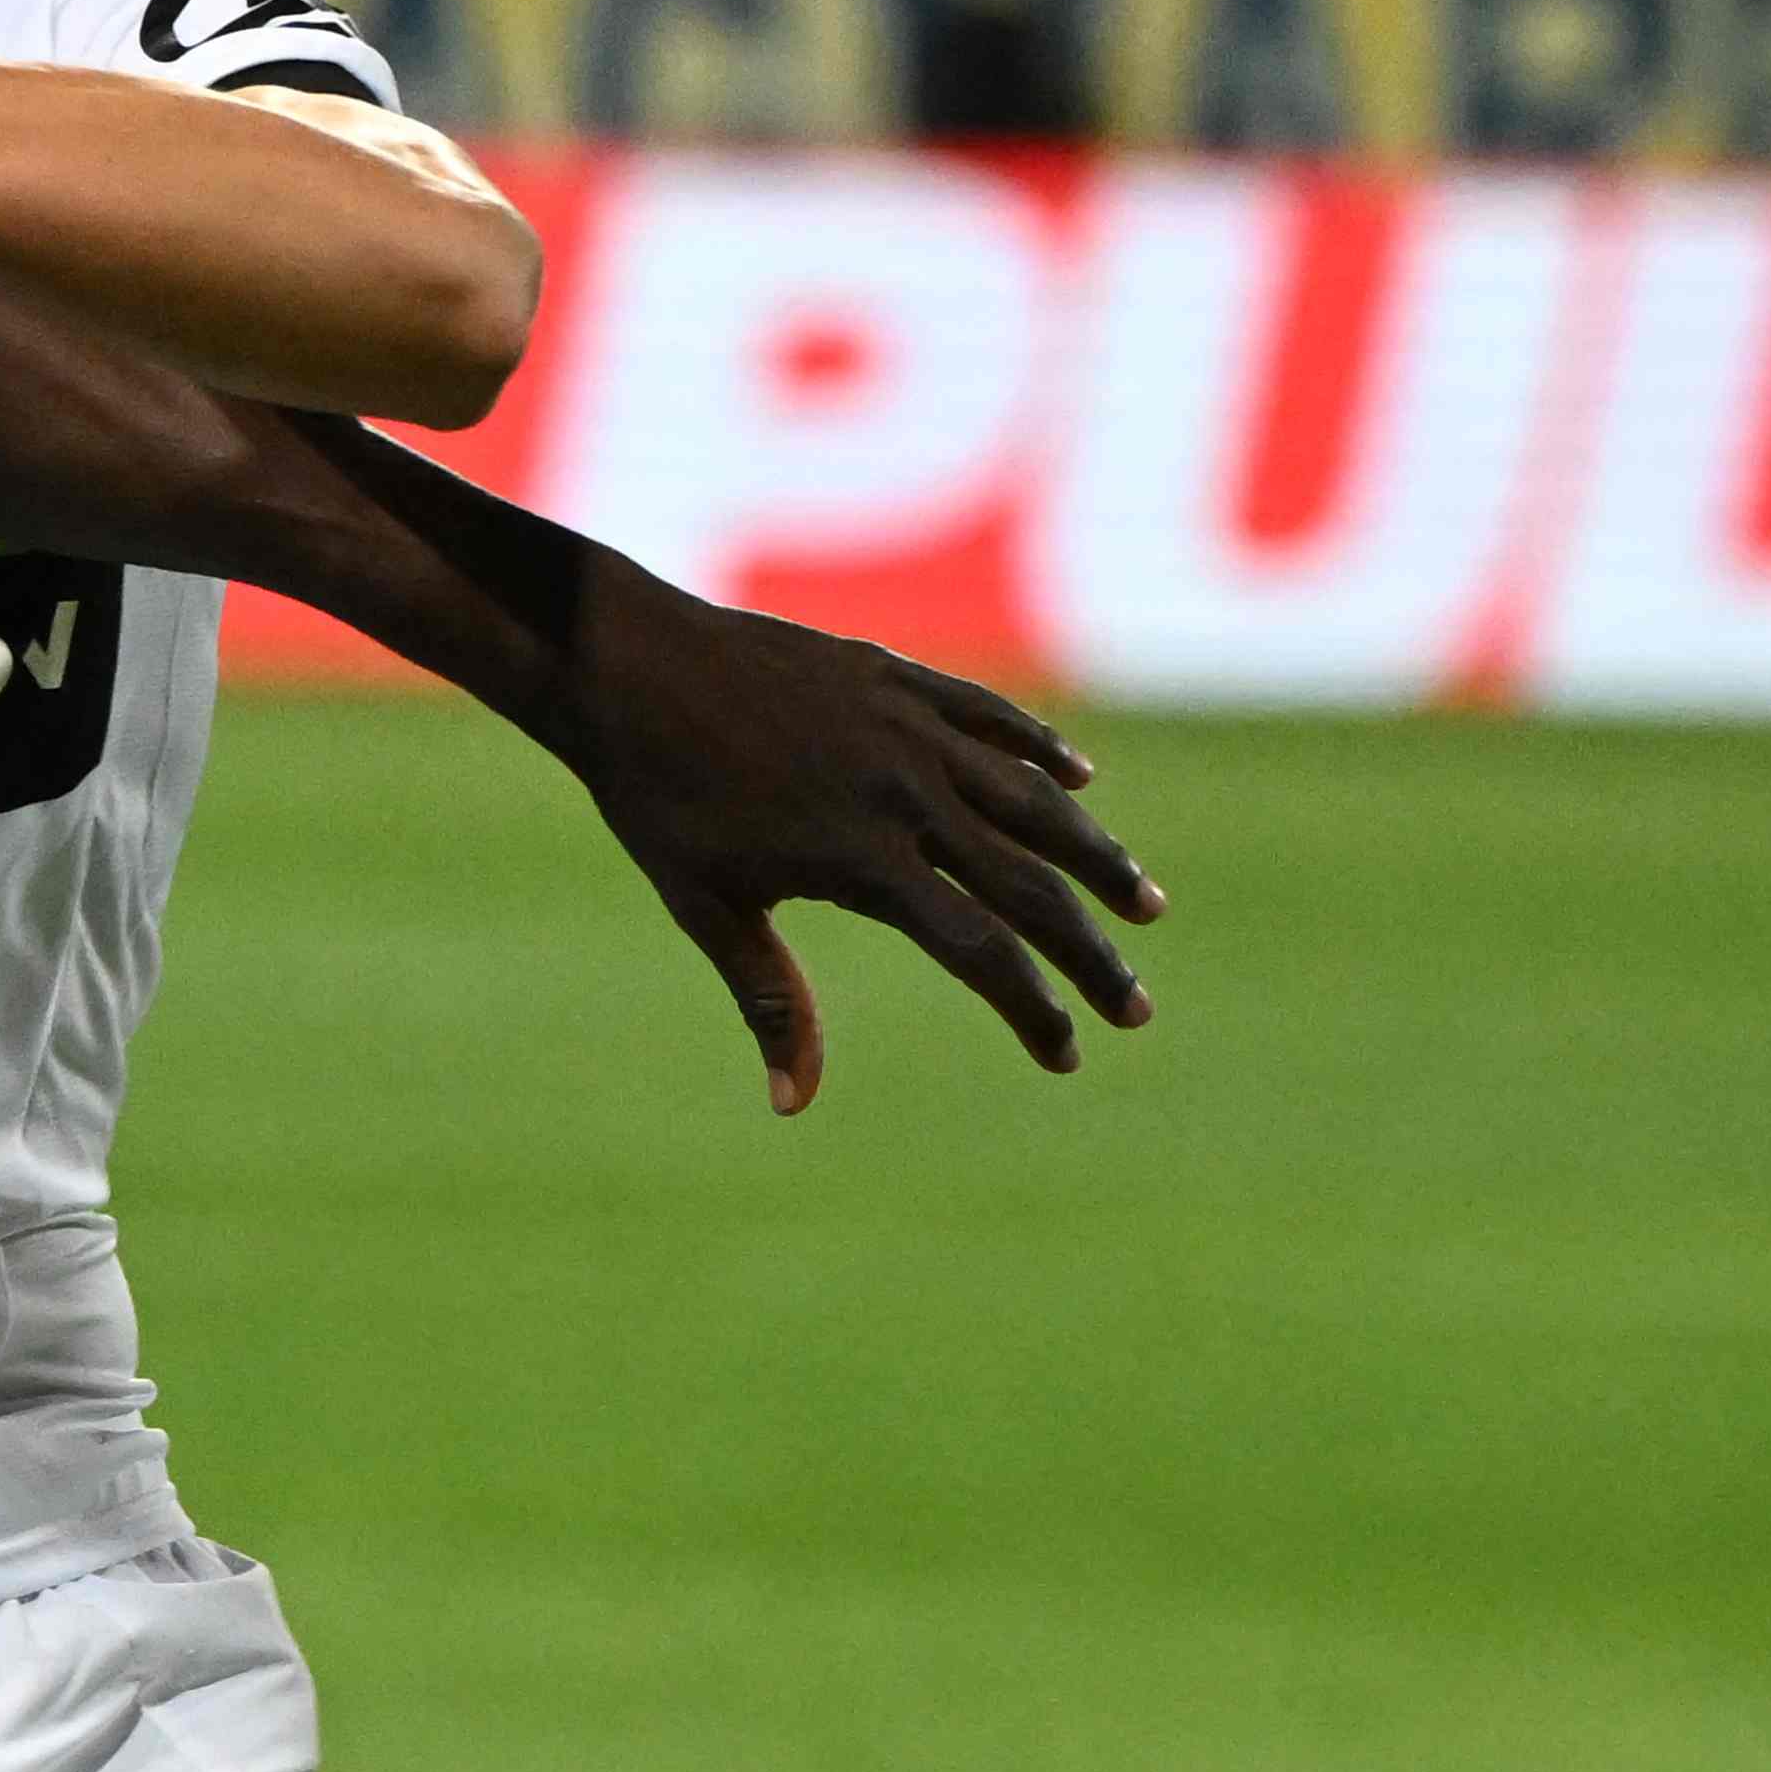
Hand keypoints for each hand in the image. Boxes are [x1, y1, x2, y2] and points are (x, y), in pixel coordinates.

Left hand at [542, 566, 1157, 1106]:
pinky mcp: (898, 679)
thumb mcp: (708, 905)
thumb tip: (791, 1105)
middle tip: (1136, 1009)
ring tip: (1142, 902)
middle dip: (1093, 953)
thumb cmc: (657, 799)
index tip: (1064, 1056)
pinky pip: (993, 719)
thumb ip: (769, 998)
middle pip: (1031, 886)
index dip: (1031, 1009)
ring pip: (1035, 798)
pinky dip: (1043, 751)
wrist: (628, 667)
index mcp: (864, 858)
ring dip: (1097, 855)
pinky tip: (1081, 780)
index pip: (980, 952)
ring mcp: (910, 728)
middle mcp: (908, 791)